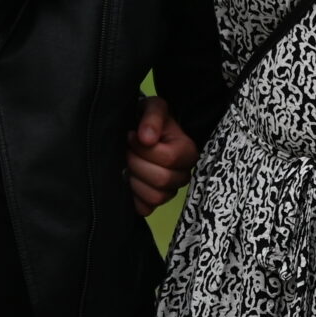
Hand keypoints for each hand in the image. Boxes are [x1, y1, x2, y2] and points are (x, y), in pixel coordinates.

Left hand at [124, 97, 197, 216]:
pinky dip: (132, 196)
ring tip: (127, 164)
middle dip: (137, 163)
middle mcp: (183, 174)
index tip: (132, 136)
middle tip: (127, 151)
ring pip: (155, 197)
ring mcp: (170, 191)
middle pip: (162, 180)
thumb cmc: (149, 120)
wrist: (138, 132)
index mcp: (188, 151)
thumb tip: (147, 138)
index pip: (168, 158)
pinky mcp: (154, 203)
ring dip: (134, 180)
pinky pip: (145, 209)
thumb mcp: (152, 107)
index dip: (144, 148)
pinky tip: (127, 178)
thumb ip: (152, 117)